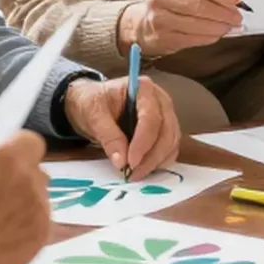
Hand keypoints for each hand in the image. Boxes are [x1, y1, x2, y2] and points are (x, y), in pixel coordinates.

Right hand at [0, 131, 49, 263]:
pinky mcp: (42, 236)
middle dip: (19, 179)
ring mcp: (40, 210)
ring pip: (38, 198)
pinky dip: (25, 227)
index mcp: (6, 159)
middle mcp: (30, 180)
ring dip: (22, 204)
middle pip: (35, 171)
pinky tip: (1, 239)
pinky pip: (38, 223)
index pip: (30, 141)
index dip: (17, 151)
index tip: (4, 163)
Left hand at [63, 76, 180, 176]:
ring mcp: (165, 116)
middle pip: (166, 132)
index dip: (143, 142)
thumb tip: (121, 161)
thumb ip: (108, 136)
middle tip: (133, 173)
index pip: (151, 118)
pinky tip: (143, 169)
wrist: (92, 103)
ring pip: (171, 143)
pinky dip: (159, 162)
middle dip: (151, 156)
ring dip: (156, 161)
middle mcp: (160, 101)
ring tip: (135, 174)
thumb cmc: (92, 102)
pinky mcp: (165, 131)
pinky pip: (169, 149)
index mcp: (144, 89)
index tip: (131, 162)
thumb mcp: (94, 115)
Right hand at [120, 0, 244, 54]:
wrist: (144, 24)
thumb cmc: (171, 3)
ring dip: (218, 26)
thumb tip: (233, 2)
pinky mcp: (162, 38)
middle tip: (237, 17)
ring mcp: (158, 19)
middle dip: (223, 13)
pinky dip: (209, 37)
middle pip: (198, 5)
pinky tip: (217, 35)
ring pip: (196, 24)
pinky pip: (192, 38)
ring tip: (230, 27)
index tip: (236, 0)